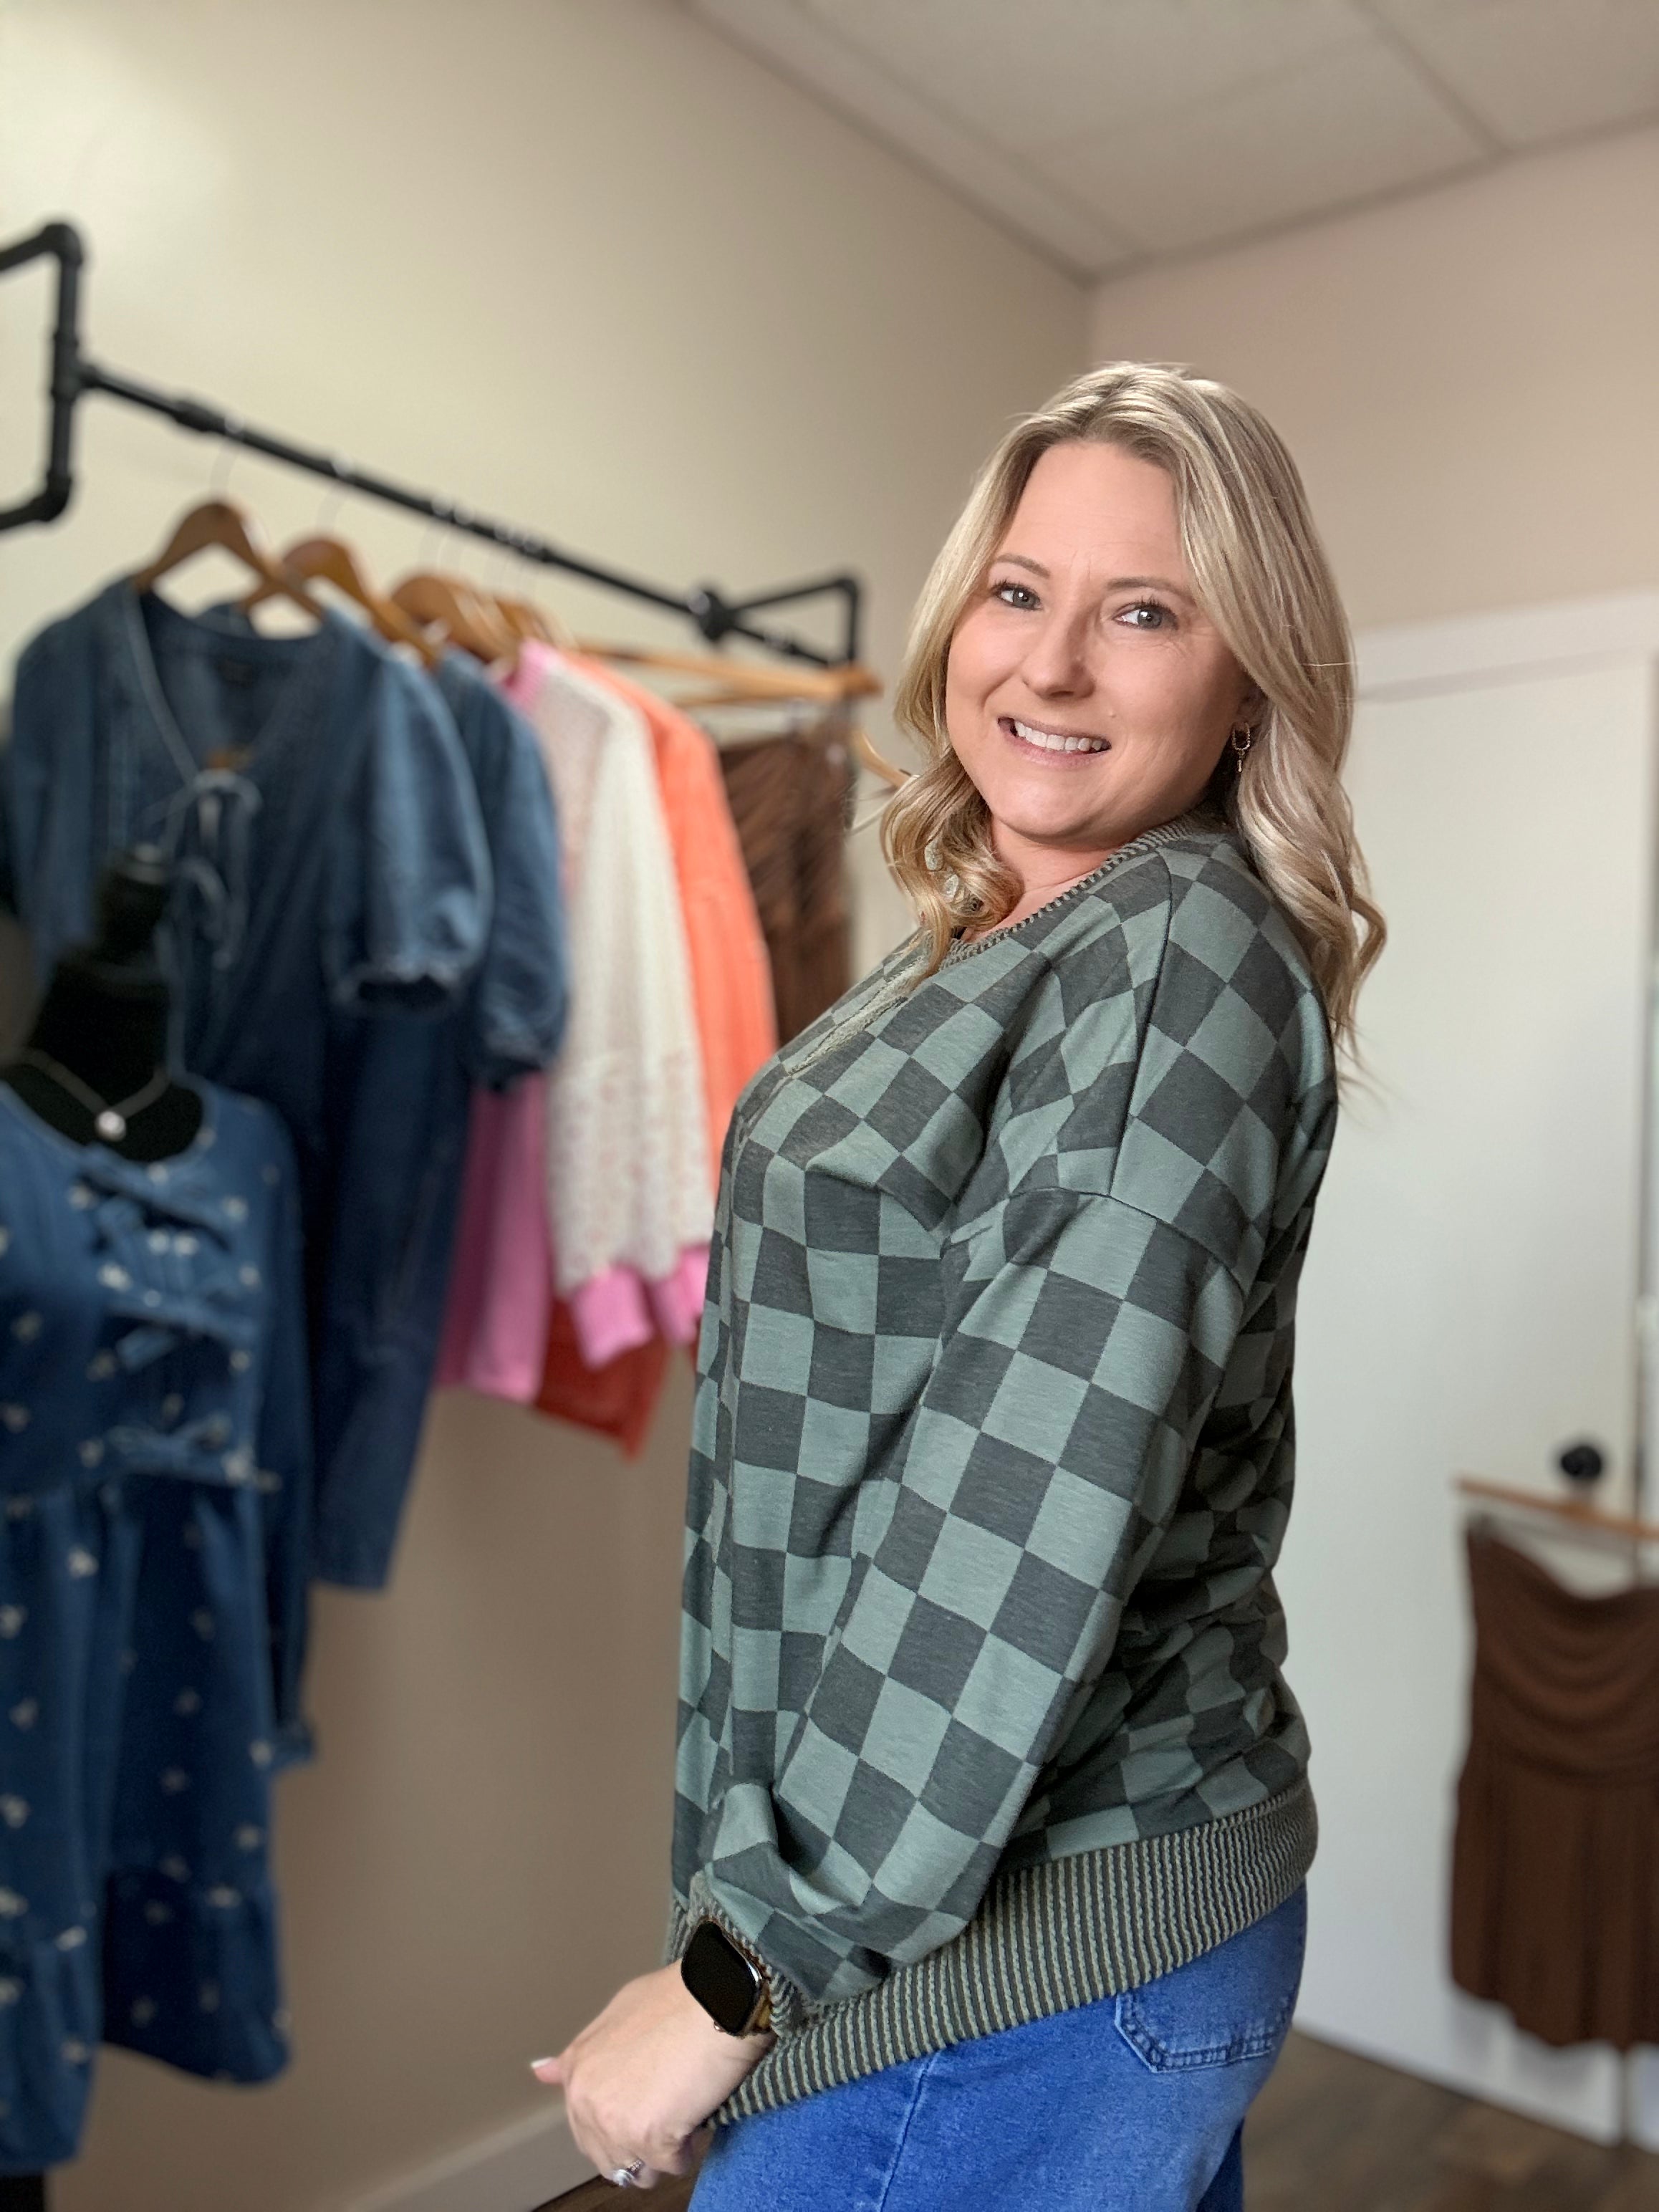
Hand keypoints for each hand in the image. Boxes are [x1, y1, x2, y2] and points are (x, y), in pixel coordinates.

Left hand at [532, 1963, 772, 2187]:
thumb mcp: (619, 2013)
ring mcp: (615, 2124)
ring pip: (637, 2172)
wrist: (716, 1998)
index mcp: (578, 2070)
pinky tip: (697, 2112)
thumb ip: (583, 2052)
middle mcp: (588, 2101)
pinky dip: (689, 2148)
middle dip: (638, 2143)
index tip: (643, 2110)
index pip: (584, 2129)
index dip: (619, 2124)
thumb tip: (541, 2072)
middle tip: (667, 2109)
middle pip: (608, 2158)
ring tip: (682, 2112)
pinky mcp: (649, 2141)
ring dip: (662, 2152)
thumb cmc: (677, 1999)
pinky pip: (672, 2167)